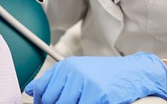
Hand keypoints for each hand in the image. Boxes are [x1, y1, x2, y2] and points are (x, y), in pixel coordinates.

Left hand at [24, 53, 166, 103]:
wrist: (135, 72)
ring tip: (83, 100)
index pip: (41, 89)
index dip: (40, 102)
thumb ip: (56, 80)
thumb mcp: (79, 71)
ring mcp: (85, 83)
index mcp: (66, 66)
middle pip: (51, 100)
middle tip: (71, 103)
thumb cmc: (108, 74)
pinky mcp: (98, 94)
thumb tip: (30, 90)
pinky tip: (93, 102)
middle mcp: (73, 72)